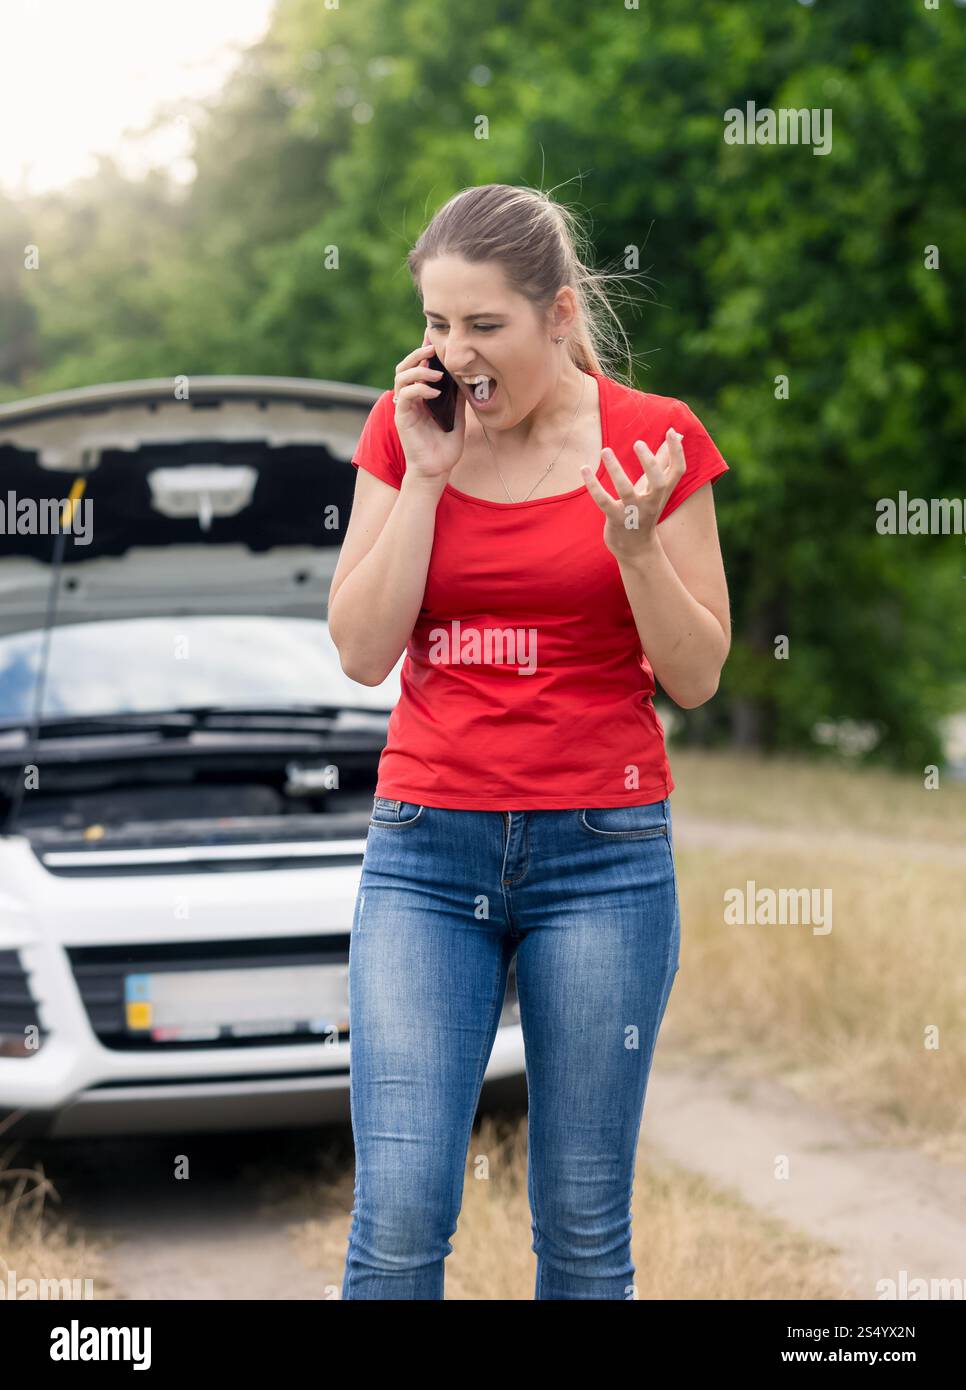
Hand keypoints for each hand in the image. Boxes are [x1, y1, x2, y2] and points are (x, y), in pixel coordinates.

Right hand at [392, 330, 466, 483]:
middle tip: (433, 349)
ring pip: (401, 377)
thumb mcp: (457, 416)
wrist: (437, 470)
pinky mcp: (402, 418)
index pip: (417, 367)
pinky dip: (419, 389)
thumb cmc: (445, 446)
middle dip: (417, 354)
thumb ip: (457, 397)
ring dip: (418, 370)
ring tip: (436, 373)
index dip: (423, 350)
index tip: (434, 337)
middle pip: (404, 366)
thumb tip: (467, 377)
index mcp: (420, 396)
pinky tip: (435, 392)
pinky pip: (405, 396)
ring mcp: (404, 408)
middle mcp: (409, 399)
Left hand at [580, 428, 685, 563]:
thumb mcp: (656, 487)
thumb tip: (677, 435)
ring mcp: (634, 512)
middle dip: (650, 462)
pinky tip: (584, 468)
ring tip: (605, 450)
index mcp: (663, 492)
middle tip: (638, 442)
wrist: (637, 549)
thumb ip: (665, 461)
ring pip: (626, 490)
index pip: (678, 471)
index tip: (671, 431)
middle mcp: (652, 502)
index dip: (677, 452)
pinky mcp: (616, 519)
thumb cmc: (645, 510)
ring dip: (616, 469)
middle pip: (658, 482)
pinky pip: (603, 501)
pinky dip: (593, 485)